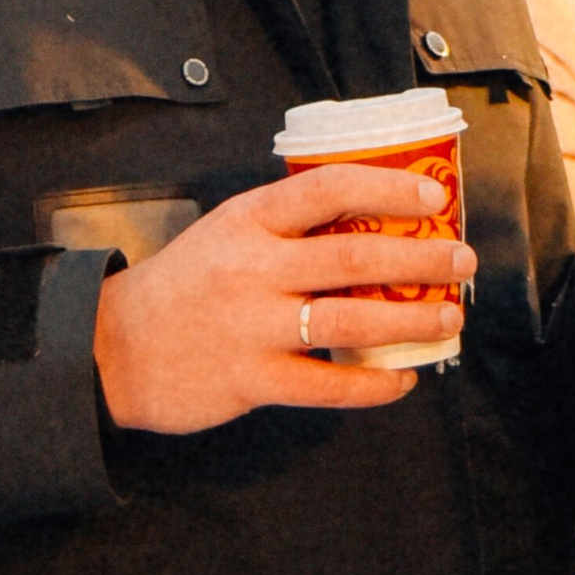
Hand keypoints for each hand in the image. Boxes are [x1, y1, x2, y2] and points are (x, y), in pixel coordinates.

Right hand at [92, 163, 475, 433]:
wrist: (112, 348)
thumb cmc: (184, 284)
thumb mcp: (226, 232)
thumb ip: (285, 226)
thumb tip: (370, 221)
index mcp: (249, 221)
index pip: (328, 189)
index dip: (388, 189)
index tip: (433, 200)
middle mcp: (254, 269)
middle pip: (352, 256)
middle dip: (419, 259)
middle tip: (462, 260)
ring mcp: (253, 327)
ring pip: (349, 321)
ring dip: (410, 320)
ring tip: (448, 317)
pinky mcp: (252, 380)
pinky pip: (328, 385)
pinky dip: (373, 385)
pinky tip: (402, 379)